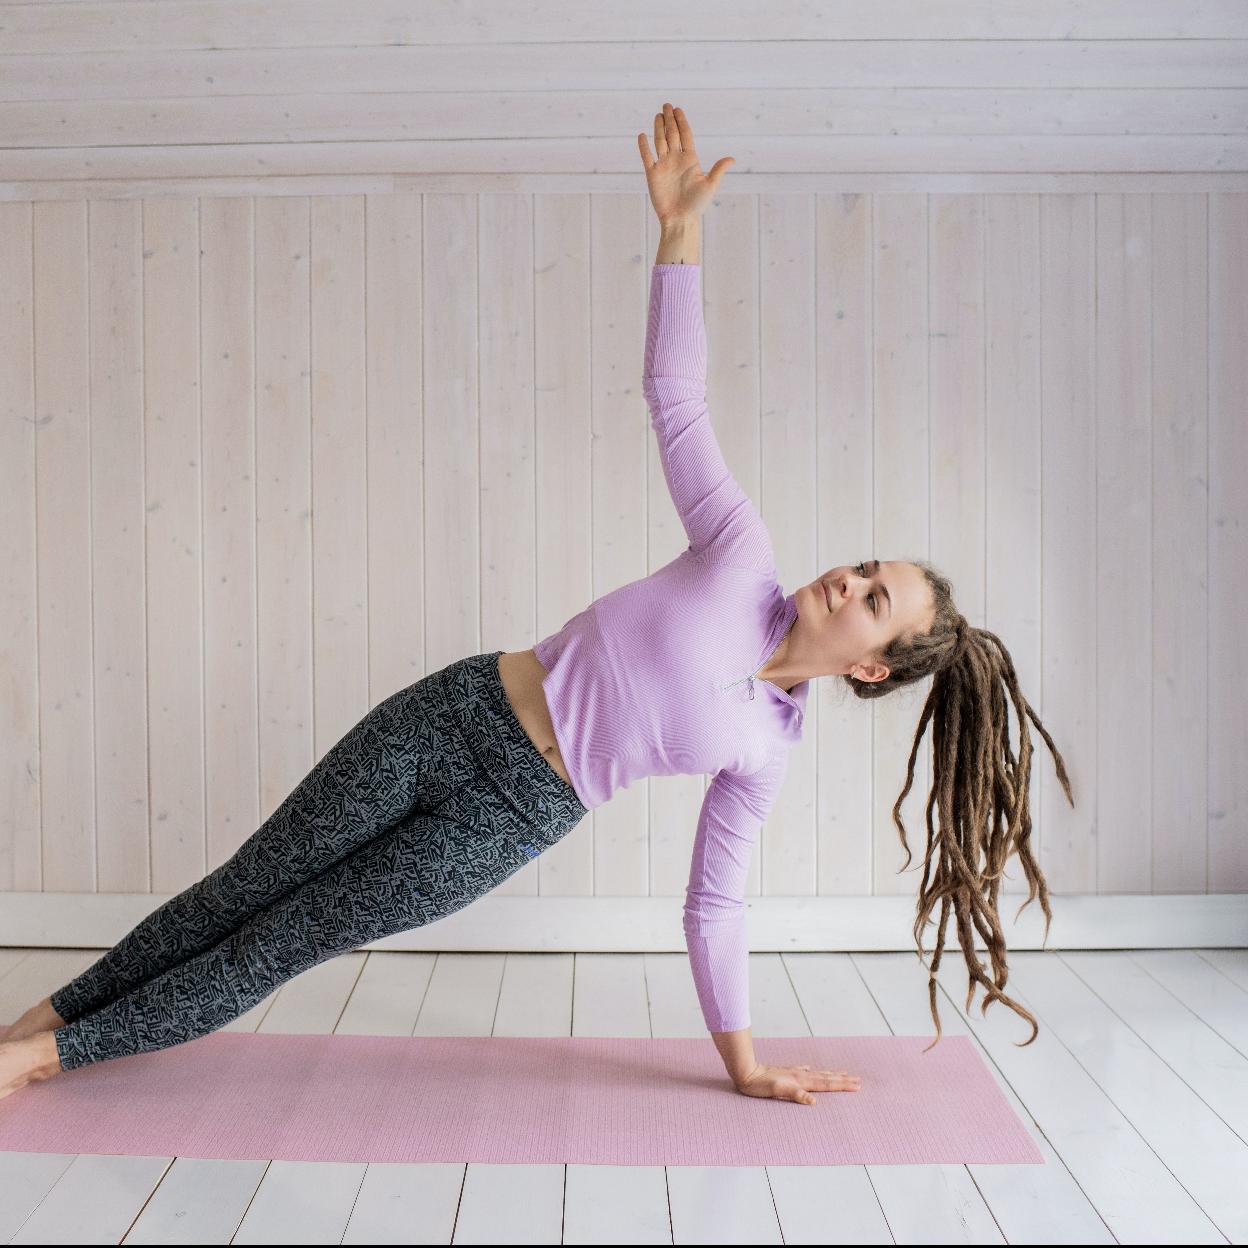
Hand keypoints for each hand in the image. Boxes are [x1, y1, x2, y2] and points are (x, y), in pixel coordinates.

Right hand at [637, 103, 735, 223]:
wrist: (681, 220)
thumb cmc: (697, 205)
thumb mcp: (710, 185)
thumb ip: (718, 169)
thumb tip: (732, 159)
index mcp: (690, 159)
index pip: (685, 135)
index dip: (682, 122)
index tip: (678, 109)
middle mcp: (676, 160)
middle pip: (672, 134)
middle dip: (669, 120)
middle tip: (667, 105)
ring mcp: (664, 166)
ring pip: (660, 142)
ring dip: (658, 128)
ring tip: (658, 115)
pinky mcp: (652, 175)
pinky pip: (647, 157)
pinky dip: (644, 147)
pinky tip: (642, 135)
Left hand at [735, 1062, 861, 1105]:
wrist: (747, 1072)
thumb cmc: (760, 1085)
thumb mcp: (777, 1091)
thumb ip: (795, 1094)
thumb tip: (814, 1101)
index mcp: (801, 1081)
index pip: (826, 1084)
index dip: (842, 1085)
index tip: (857, 1085)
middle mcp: (800, 1076)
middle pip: (826, 1078)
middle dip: (842, 1080)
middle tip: (858, 1080)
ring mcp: (794, 1073)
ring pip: (817, 1074)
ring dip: (831, 1074)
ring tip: (842, 1073)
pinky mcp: (786, 1073)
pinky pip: (804, 1072)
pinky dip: (812, 1071)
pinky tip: (811, 1068)